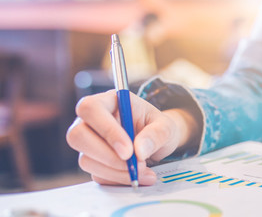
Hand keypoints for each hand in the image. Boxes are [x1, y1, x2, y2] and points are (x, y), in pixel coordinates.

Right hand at [66, 90, 196, 184]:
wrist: (157, 143)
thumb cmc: (157, 127)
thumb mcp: (166, 126)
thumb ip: (156, 134)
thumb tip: (139, 150)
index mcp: (108, 101)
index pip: (91, 109)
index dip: (106, 130)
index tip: (128, 151)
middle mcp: (91, 121)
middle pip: (77, 136)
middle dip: (107, 156)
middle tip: (135, 165)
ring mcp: (89, 142)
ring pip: (86, 159)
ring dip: (116, 171)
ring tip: (143, 171)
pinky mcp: (93, 162)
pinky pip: (97, 174)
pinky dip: (118, 179)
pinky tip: (137, 176)